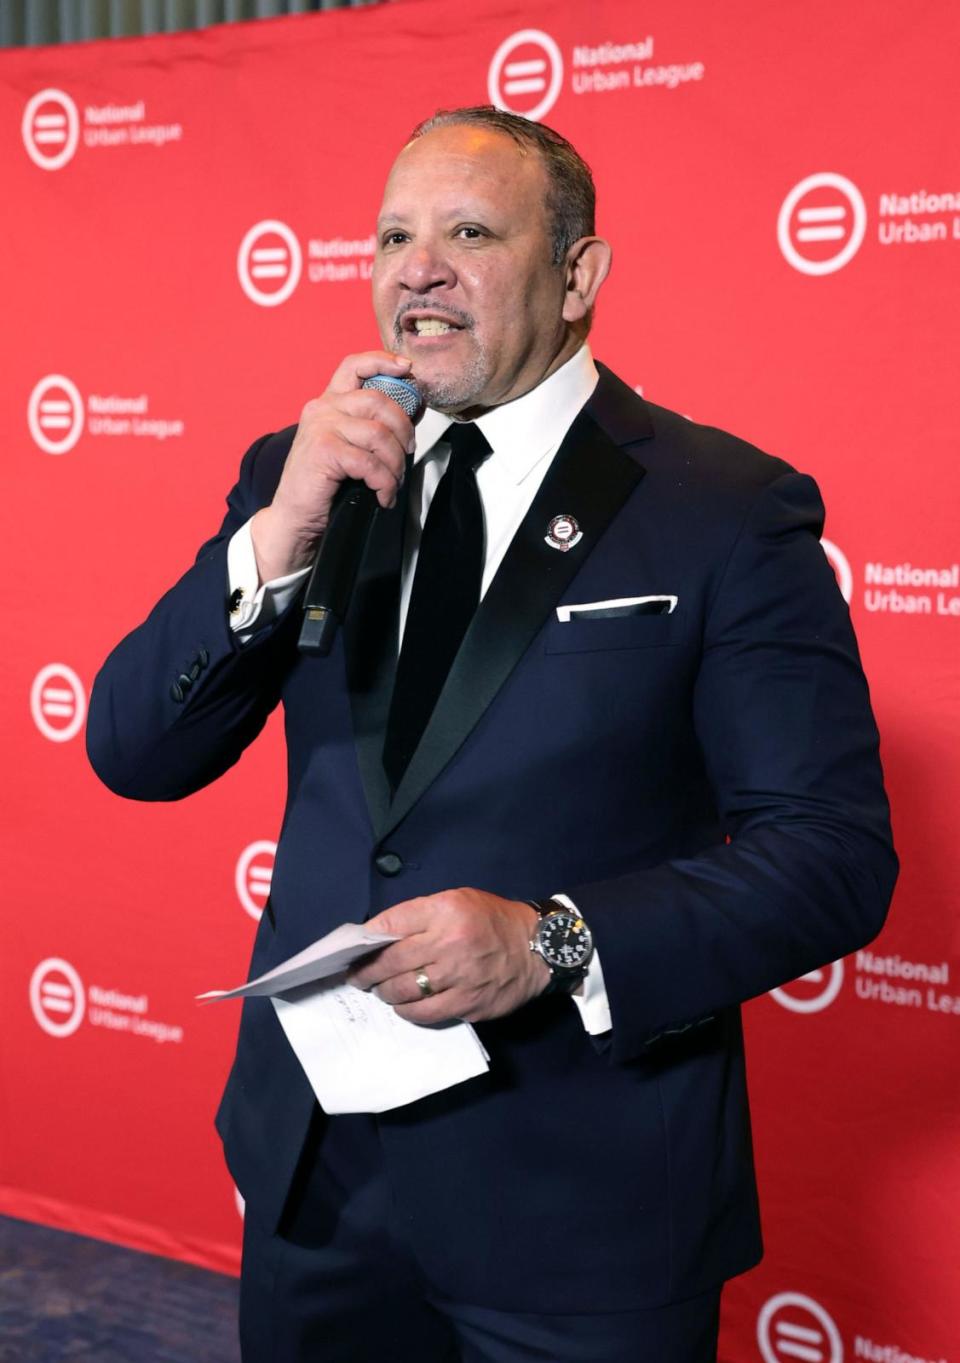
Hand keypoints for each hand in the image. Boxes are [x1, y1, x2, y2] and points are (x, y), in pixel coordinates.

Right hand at [250, 350, 415, 581]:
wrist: (295, 517)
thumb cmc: (326, 484)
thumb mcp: (349, 446)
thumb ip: (370, 425)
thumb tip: (412, 412)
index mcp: (329, 402)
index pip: (354, 365)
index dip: (383, 361)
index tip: (407, 369)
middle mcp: (322, 408)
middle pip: (379, 401)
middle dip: (403, 431)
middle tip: (408, 455)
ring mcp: (321, 427)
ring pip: (379, 435)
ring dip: (395, 464)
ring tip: (393, 484)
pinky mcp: (323, 450)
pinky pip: (369, 462)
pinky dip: (384, 483)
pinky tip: (382, 497)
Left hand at [348, 889, 551, 1024]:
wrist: (538, 948)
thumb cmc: (493, 920)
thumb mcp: (458, 900)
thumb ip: (421, 915)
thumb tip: (382, 934)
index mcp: (446, 911)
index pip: (391, 923)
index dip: (366, 938)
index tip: (354, 949)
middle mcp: (450, 943)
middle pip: (391, 962)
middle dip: (367, 972)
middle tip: (358, 977)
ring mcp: (459, 977)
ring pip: (403, 991)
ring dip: (384, 993)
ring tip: (380, 991)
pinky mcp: (468, 1004)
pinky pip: (425, 1013)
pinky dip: (407, 1011)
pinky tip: (404, 1005)